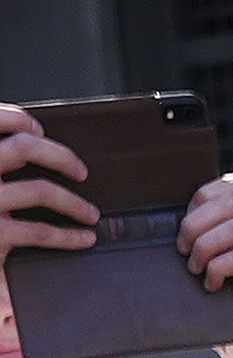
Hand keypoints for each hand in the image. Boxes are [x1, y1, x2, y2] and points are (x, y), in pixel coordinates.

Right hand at [0, 103, 95, 264]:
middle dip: (60, 156)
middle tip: (80, 171)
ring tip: (91, 213)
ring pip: (40, 189)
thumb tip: (21, 141)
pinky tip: (83, 238)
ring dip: (73, 202)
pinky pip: (40, 231)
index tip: (38, 129)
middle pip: (24, 148)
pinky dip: (69, 236)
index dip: (17, 119)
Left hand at [181, 174, 232, 357]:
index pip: (226, 189)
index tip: (186, 218)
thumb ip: (190, 245)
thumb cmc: (222, 313)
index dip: (204, 194)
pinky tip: (210, 285)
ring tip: (196, 268)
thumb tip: (157, 226)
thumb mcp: (200, 271)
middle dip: (196, 222)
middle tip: (183, 250)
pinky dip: (218, 268)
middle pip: (230, 202)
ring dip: (206, 245)